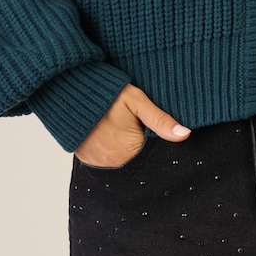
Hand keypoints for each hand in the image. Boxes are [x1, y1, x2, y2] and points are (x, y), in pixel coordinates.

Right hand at [74, 83, 190, 167]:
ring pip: (121, 162)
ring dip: (124, 151)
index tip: (152, 134)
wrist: (70, 91)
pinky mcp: (86, 160)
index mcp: (128, 151)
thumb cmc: (107, 93)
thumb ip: (160, 120)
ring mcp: (98, 164)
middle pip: (136, 162)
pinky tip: (110, 136)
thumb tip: (185, 135)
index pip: (151, 158)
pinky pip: (104, 161)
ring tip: (122, 132)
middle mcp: (113, 163)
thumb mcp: (137, 101)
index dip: (154, 147)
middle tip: (135, 130)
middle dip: (140, 150)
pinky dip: (110, 152)